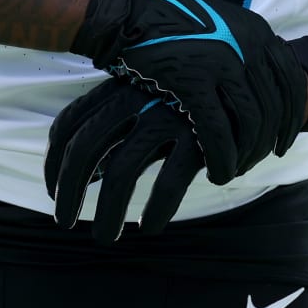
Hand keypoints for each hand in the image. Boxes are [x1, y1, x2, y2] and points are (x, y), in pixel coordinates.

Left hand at [45, 78, 204, 240]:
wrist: (256, 70)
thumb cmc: (193, 92)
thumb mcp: (151, 98)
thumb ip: (119, 127)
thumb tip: (88, 172)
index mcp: (121, 86)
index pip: (69, 123)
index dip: (54, 163)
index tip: (52, 193)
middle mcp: (138, 97)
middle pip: (83, 149)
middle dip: (67, 192)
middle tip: (64, 222)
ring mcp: (168, 115)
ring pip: (122, 173)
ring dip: (107, 213)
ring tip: (106, 237)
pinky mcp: (200, 135)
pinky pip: (169, 183)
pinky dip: (157, 210)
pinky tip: (152, 225)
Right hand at [71, 0, 307, 184]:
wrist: (128, 14)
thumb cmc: (172, 22)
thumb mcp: (222, 24)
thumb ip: (245, 47)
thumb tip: (262, 82)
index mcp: (258, 30)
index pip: (292, 80)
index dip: (293, 116)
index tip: (285, 140)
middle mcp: (248, 45)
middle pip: (275, 105)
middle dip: (270, 140)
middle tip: (260, 161)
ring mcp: (222, 62)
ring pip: (251, 122)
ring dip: (247, 153)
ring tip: (236, 169)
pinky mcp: (193, 81)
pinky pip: (218, 131)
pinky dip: (222, 158)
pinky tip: (218, 172)